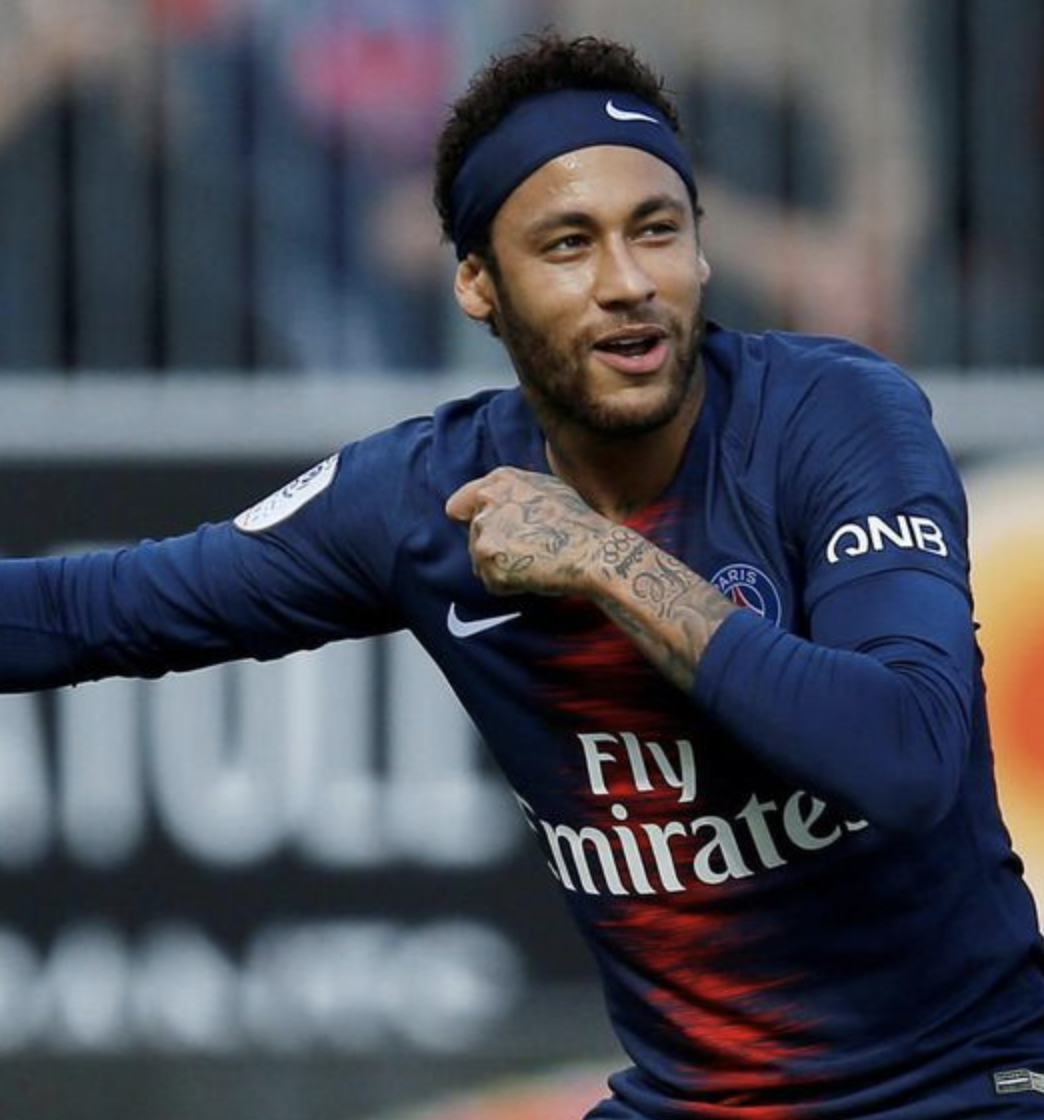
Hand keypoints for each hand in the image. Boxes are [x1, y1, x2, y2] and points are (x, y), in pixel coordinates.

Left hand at [445, 467, 611, 597]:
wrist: (593, 551)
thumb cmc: (579, 523)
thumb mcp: (546, 489)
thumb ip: (514, 493)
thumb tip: (497, 503)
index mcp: (498, 482)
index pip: (458, 506)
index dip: (471, 522)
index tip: (489, 533)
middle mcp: (486, 503)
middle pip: (472, 537)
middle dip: (494, 547)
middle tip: (528, 551)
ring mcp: (485, 532)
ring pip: (480, 561)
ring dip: (503, 567)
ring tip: (535, 562)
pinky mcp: (489, 562)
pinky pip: (493, 583)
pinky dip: (510, 585)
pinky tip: (534, 575)